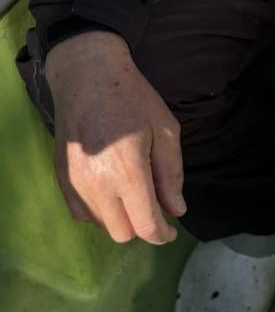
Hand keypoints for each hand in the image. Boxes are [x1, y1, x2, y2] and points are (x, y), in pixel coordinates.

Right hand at [46, 31, 184, 244]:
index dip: (163, 235)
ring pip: (101, 225)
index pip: (146, 225)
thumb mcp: (164, 129)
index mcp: (128, 172)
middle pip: (123, 233)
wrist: (86, 76)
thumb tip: (176, 210)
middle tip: (153, 204)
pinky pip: (82, 213)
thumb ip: (171, 174)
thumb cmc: (132, 98)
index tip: (171, 230)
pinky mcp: (62, 179)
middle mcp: (98, 185)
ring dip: (121, 218)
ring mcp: (76, 184)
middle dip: (142, 226)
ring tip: (132, 192)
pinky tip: (110, 189)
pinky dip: (99, 211)